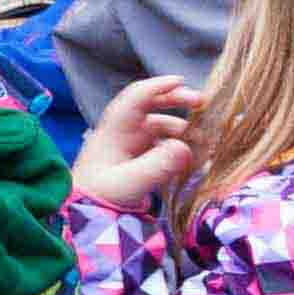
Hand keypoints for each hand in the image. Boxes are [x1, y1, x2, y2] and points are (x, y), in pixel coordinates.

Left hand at [75, 73, 200, 208]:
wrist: (89, 213)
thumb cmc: (102, 195)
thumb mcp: (130, 182)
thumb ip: (157, 167)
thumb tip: (184, 147)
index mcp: (115, 130)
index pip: (136, 98)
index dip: (158, 87)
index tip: (181, 81)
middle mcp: (124, 132)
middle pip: (151, 106)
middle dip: (176, 100)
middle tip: (202, 102)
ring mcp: (133, 144)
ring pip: (162, 127)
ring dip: (183, 131)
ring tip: (205, 142)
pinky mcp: (140, 158)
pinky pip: (164, 145)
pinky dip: (179, 148)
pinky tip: (195, 159)